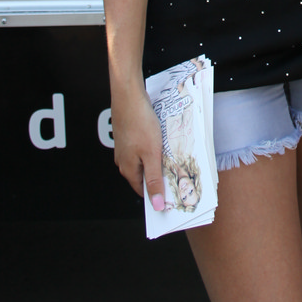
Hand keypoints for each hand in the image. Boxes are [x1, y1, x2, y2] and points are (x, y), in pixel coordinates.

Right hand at [110, 84, 164, 208]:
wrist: (129, 96)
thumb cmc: (139, 123)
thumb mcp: (151, 155)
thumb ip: (154, 180)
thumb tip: (155, 205)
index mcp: (128, 169)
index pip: (144, 191)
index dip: (158, 194)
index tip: (173, 195)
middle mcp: (123, 161)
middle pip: (144, 175)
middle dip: (160, 176)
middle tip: (177, 174)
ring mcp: (125, 148)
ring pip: (144, 160)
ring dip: (158, 161)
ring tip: (172, 156)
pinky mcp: (129, 136)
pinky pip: (143, 148)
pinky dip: (153, 148)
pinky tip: (162, 142)